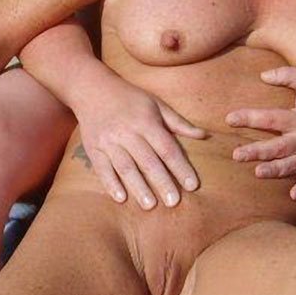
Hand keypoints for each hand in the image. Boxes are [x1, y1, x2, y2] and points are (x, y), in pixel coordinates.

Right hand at [73, 71, 205, 209]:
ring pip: (125, 167)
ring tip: (150, 205)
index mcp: (146, 121)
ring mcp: (108, 141)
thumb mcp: (156, 104)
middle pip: (148, 160)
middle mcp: (127, 132)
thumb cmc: (130, 98)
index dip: (180, 167)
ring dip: (138, 187)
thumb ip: (179, 123)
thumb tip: (203, 135)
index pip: (167, 148)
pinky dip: (111, 184)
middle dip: (162, 182)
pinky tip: (121, 198)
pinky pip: (103, 169)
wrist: (92, 89)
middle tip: (174, 202)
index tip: (192, 185)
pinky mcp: (93, 149)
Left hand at [226, 67, 295, 199]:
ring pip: (292, 165)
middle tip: (236, 155)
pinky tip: (292, 195)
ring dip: (275, 170)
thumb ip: (288, 75)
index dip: (249, 118)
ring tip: (257, 173)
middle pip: (277, 147)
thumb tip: (263, 75)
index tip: (230, 119)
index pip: (270, 118)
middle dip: (256, 151)